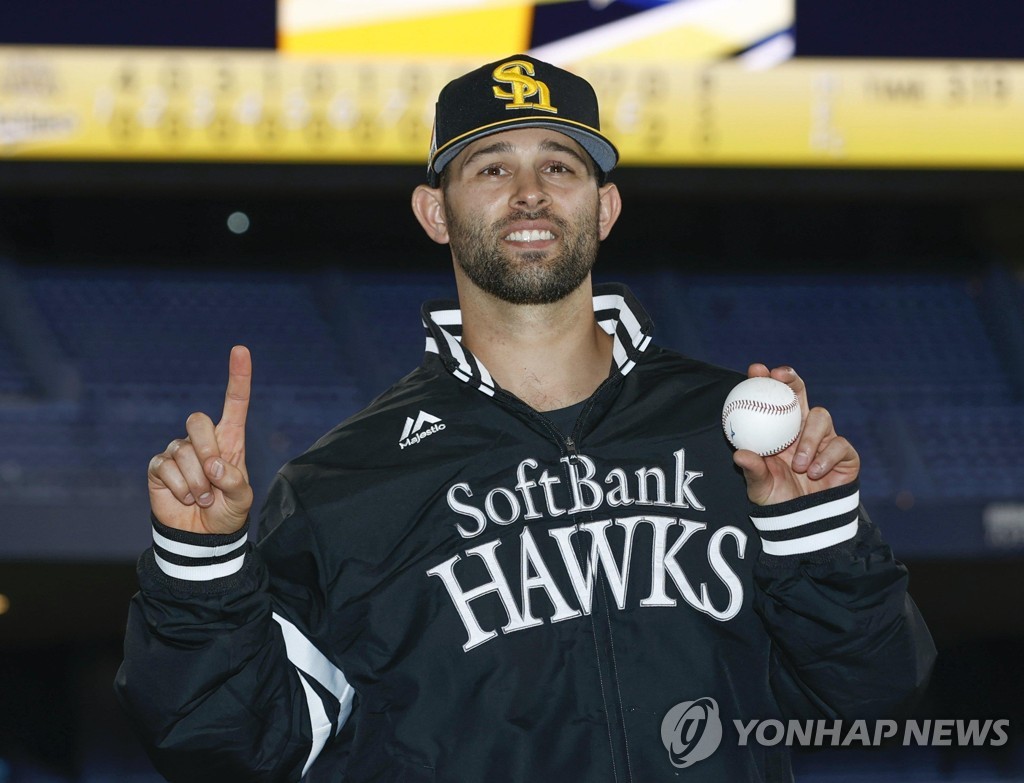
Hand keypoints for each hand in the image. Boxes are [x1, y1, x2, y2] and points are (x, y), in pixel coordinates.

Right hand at [147, 346, 253, 534]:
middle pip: (198, 420)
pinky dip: (179, 488)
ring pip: (183, 451)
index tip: (240, 349)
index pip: (235, 403)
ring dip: (196, 482)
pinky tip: (185, 497)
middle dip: (207, 450)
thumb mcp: (241, 499)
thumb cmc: (226, 512)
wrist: (201, 537)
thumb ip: (234, 480)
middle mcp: (203, 440)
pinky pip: (166, 468)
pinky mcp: (160, 467)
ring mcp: (179, 451)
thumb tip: (213, 463)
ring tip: (202, 497)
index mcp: (230, 440)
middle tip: (213, 480)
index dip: (238, 377)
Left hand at [732, 364, 859, 505]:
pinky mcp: (845, 453)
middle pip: (799, 392)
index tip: (755, 370)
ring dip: (809, 439)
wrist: (805, 523)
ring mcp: (824, 438)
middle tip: (781, 378)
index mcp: (777, 429)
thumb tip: (738, 454)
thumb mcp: (760, 487)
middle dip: (792, 378)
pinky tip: (815, 471)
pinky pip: (839, 445)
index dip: (765, 379)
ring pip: (820, 417)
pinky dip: (826, 458)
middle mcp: (800, 428)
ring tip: (800, 465)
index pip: (771, 397)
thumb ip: (752, 470)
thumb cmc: (778, 500)